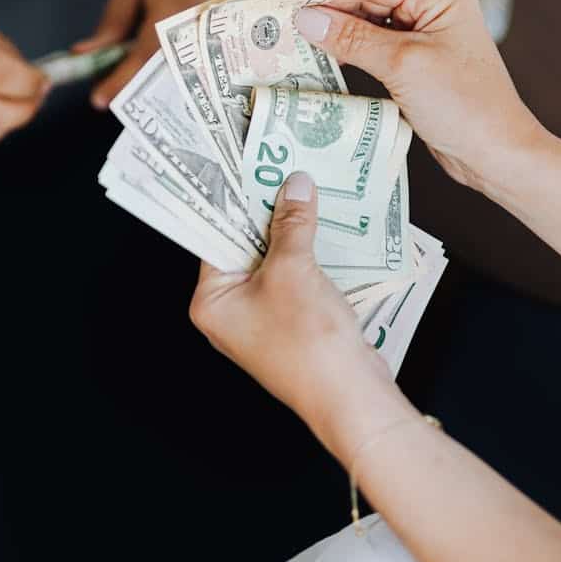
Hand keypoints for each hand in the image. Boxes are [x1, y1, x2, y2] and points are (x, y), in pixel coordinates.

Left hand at [73, 0, 269, 108]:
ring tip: (147, 86)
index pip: (143, 55)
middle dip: (142, 89)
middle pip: (169, 74)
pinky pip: (211, 66)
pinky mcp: (243, 36)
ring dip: (165, 86)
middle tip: (122, 96)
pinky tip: (175, 73)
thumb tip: (87, 56)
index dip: (120, 81)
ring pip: (191, 76)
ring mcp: (228, 31)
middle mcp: (204, 22)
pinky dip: (188, 74)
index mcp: (173, 4)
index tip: (98, 100)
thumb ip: (113, 21)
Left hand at [190, 171, 414, 460]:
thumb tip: (294, 186)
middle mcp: (229, 312)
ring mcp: (261, 320)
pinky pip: (292, 279)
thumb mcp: (294, 269)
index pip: (214, 237)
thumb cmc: (308, 339)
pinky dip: (306, 257)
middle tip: (283, 171)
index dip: (234, 202)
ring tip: (307, 191)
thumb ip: (292, 224)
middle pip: (244, 247)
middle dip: (267, 214)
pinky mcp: (291, 324)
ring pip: (272, 262)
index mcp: (211, 302)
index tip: (248, 167)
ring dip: (291, 234)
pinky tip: (324, 230)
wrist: (348, 394)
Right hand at [291, 0, 546, 191]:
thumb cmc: (464, 106)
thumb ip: (354, 38)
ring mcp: (427, 38)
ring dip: (335, 28)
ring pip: (370, 22)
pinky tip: (323, 56)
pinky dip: (349, 49)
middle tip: (282, 15)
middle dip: (327, 5)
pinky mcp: (419, 65)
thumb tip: (306, 17)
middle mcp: (434, 10)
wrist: (497, 155)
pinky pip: (376, 47)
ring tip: (294, 35)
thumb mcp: (404, 66)